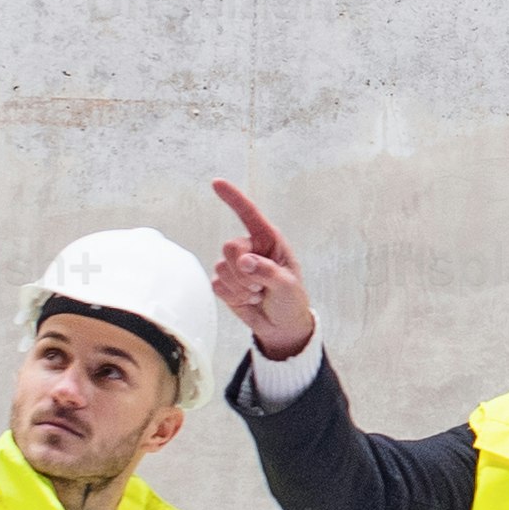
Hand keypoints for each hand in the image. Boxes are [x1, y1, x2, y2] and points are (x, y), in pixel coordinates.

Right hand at [208, 178, 314, 363]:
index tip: (217, 183)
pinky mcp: (224, 283)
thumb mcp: (288, 285)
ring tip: (258, 293)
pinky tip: (248, 300)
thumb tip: (244, 262)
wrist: (281, 326)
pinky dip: (233, 296)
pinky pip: (217, 285)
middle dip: (243, 270)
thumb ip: (267, 271)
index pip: (249, 214)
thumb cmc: (291, 300)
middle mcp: (250, 248)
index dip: (233, 198)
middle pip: (230, 246)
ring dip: (241, 287)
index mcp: (269, 240)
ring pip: (222, 268)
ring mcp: (235, 266)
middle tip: (261, 285)